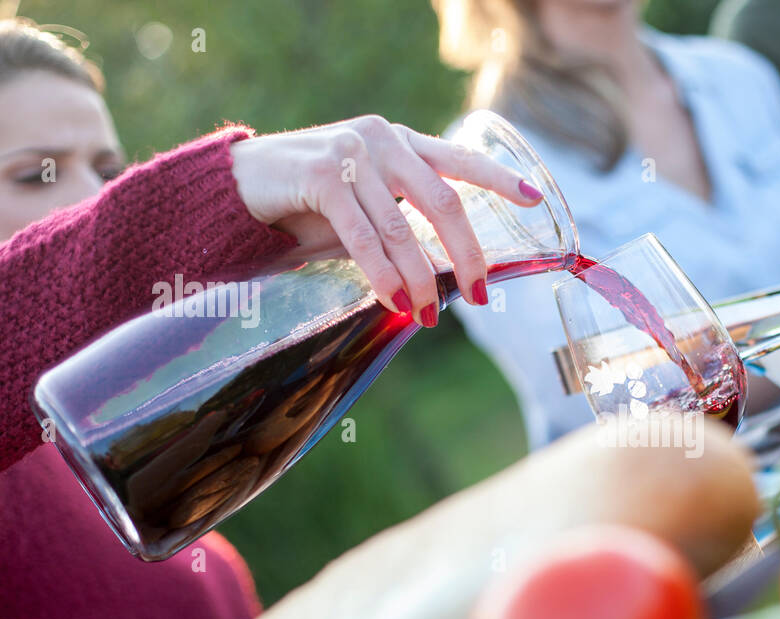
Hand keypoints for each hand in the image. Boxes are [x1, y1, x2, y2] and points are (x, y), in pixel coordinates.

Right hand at [229, 115, 543, 324]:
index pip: (461, 159)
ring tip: (428, 316)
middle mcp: (384, 140)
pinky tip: (395, 301)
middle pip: (443, 203)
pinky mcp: (321, 175)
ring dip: (420, 280)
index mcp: (402, 143)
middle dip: (467, 255)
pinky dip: (382, 275)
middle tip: (482, 296)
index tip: (535, 199)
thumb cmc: (311, 202)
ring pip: (402, 229)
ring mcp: (352, 153)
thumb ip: (403, 221)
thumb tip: (445, 273)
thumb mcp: (367, 205)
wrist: (241, 184)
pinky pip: (364, 236)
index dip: (500, 179)